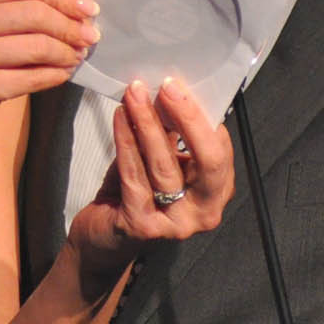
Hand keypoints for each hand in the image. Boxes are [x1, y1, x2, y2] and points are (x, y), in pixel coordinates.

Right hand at [0, 0, 97, 156]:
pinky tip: (64, 73)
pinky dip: (56, 75)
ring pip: (38, 46)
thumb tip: (65, 2)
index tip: (86, 6)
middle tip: (90, 33)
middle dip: (71, 23)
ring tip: (78, 54)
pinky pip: (32, 78)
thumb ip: (2, 4)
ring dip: (67, 51)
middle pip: (35, 13)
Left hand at [65, 77, 234, 292]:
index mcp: (217, 191)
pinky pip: (135, 176)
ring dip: (148, 124)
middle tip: (166, 87)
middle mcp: (205, 212)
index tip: (179, 85)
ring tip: (135, 95)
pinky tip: (119, 118)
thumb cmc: (136, 193)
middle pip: (208, 161)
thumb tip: (169, 91)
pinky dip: (126, 142)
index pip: (220, 150)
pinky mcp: (144, 226)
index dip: (201, 116)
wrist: (104, 237)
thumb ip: (171, 135)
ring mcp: (176, 223)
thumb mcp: (161, 160)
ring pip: (165, 165)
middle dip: (187, 118)